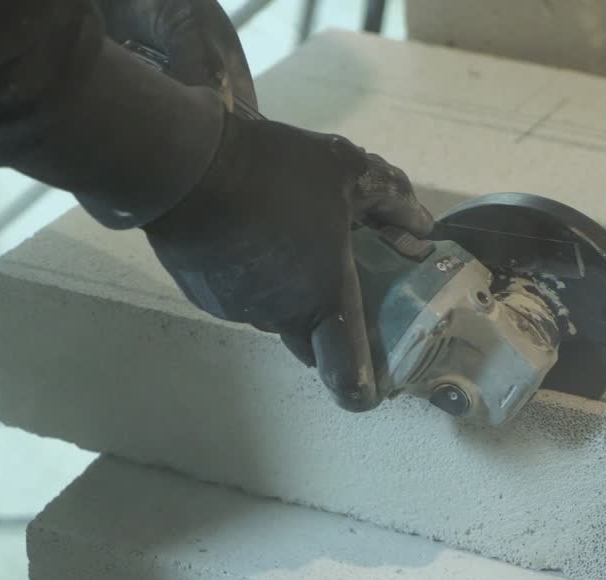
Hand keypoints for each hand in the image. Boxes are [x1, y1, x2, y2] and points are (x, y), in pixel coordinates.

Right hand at [97, 0, 433, 408]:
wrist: (183, 164)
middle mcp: (280, 316)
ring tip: (296, 249)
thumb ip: (391, 200)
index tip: (374, 390)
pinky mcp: (206, 294)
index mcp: (322, 298)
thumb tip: (421, 226)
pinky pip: (245, 297)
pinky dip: (258, 280)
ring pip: (277, 317)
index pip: (346, 373)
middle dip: (331, 330)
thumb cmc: (277, 172)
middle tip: (344, 293)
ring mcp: (238, 309)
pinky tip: (257, 239)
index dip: (364, 389)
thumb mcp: (347, 170)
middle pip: (315, 345)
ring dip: (292, 297)